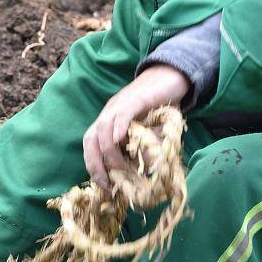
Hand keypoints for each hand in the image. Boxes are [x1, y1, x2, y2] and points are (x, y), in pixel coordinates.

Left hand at [83, 65, 189, 190]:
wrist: (171, 76)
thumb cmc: (161, 105)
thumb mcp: (152, 133)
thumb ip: (146, 149)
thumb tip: (147, 170)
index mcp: (109, 121)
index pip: (91, 144)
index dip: (93, 165)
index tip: (103, 185)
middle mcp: (109, 113)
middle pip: (89, 138)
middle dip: (94, 163)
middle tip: (106, 182)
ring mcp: (120, 104)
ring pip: (102, 128)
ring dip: (108, 151)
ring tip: (120, 168)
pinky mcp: (136, 98)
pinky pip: (122, 114)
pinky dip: (118, 129)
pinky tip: (121, 141)